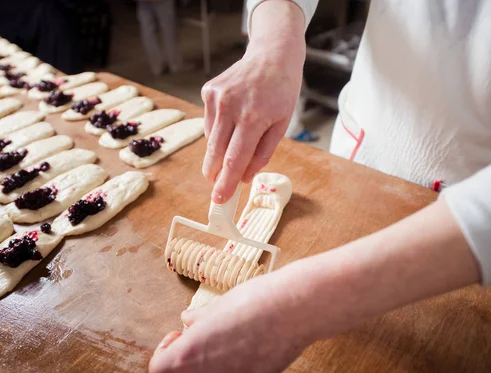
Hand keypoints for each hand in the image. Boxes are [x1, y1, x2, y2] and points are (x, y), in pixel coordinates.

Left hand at [148, 272, 313, 372]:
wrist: (294, 309)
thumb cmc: (253, 301)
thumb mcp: (215, 305)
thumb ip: (196, 320)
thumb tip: (188, 322)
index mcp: (189, 354)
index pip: (158, 369)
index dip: (165, 351)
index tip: (179, 336)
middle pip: (192, 370)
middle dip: (200, 351)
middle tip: (218, 326)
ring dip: (221, 359)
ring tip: (240, 333)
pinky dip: (242, 366)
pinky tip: (256, 343)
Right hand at [201, 0, 306, 203]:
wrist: (272, 55)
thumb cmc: (282, 91)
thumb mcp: (281, 124)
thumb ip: (262, 153)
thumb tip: (244, 178)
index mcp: (252, 119)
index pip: (234, 160)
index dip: (225, 183)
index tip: (219, 200)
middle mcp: (230, 108)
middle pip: (215, 153)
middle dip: (214, 174)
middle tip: (218, 188)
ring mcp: (216, 98)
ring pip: (210, 139)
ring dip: (218, 151)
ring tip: (235, 141)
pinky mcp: (208, 91)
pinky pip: (209, 123)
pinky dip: (218, 131)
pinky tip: (232, 121)